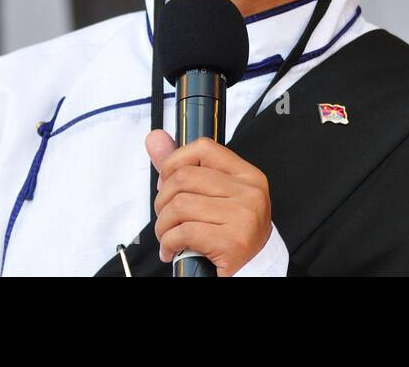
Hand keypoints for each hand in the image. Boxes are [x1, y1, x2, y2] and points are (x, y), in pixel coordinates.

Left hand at [145, 130, 272, 275]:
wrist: (254, 269)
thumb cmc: (230, 231)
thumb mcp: (213, 195)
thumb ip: (182, 167)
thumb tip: (155, 138)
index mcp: (247, 175)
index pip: (203, 148)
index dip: (174, 162)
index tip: (166, 183)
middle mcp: (249, 192)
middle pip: (185, 178)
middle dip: (163, 200)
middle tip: (165, 218)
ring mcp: (243, 217)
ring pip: (180, 205)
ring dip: (163, 226)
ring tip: (167, 236)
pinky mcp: (233, 242)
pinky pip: (184, 232)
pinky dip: (168, 243)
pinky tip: (171, 249)